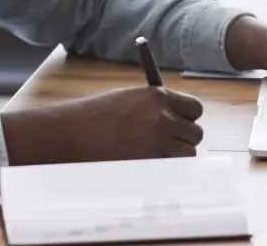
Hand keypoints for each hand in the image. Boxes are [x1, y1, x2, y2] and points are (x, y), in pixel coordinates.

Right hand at [0, 86, 204, 164]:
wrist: (70, 133)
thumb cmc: (94, 116)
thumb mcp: (128, 99)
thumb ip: (154, 106)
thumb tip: (176, 119)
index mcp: (158, 96)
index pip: (195, 108)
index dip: (188, 118)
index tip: (180, 124)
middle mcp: (163, 117)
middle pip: (196, 133)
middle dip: (184, 140)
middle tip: (167, 144)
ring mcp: (157, 142)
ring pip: (188, 154)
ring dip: (176, 157)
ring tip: (154, 156)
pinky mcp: (150, 163)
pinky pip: (171, 169)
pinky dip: (164, 170)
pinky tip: (147, 165)